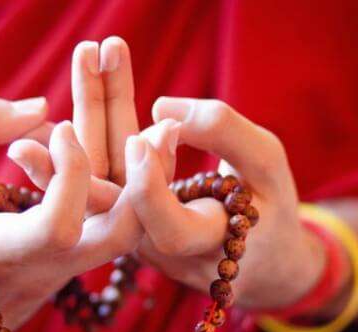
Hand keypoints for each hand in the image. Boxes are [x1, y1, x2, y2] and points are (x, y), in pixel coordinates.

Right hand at [0, 96, 136, 331]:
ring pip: (132, 230)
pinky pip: (121, 223)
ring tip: (163, 128)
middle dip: (144, 183)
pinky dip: (135, 185)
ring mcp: (75, 265)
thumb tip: (44, 108)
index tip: (61, 127)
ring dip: (151, 179)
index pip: (56, 226)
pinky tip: (139, 145)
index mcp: (7, 254)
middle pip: (119, 238)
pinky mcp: (85, 255)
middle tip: (159, 131)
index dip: (68, 173)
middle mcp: (51, 266)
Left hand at [14, 37, 325, 311]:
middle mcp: (146, 239)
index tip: (143, 138)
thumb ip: (225, 134)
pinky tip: (88, 76)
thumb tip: (160, 109)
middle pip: (111, 184)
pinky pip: (102, 161)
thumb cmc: (270, 209)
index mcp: (192, 245)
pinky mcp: (120, 204)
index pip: (160, 223)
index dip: (148, 186)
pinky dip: (96, 118)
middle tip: (88, 54)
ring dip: (93, 104)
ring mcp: (127, 221)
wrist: (253, 253)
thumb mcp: (266, 168)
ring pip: (100, 164)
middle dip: (100, 114)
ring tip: (88, 52)